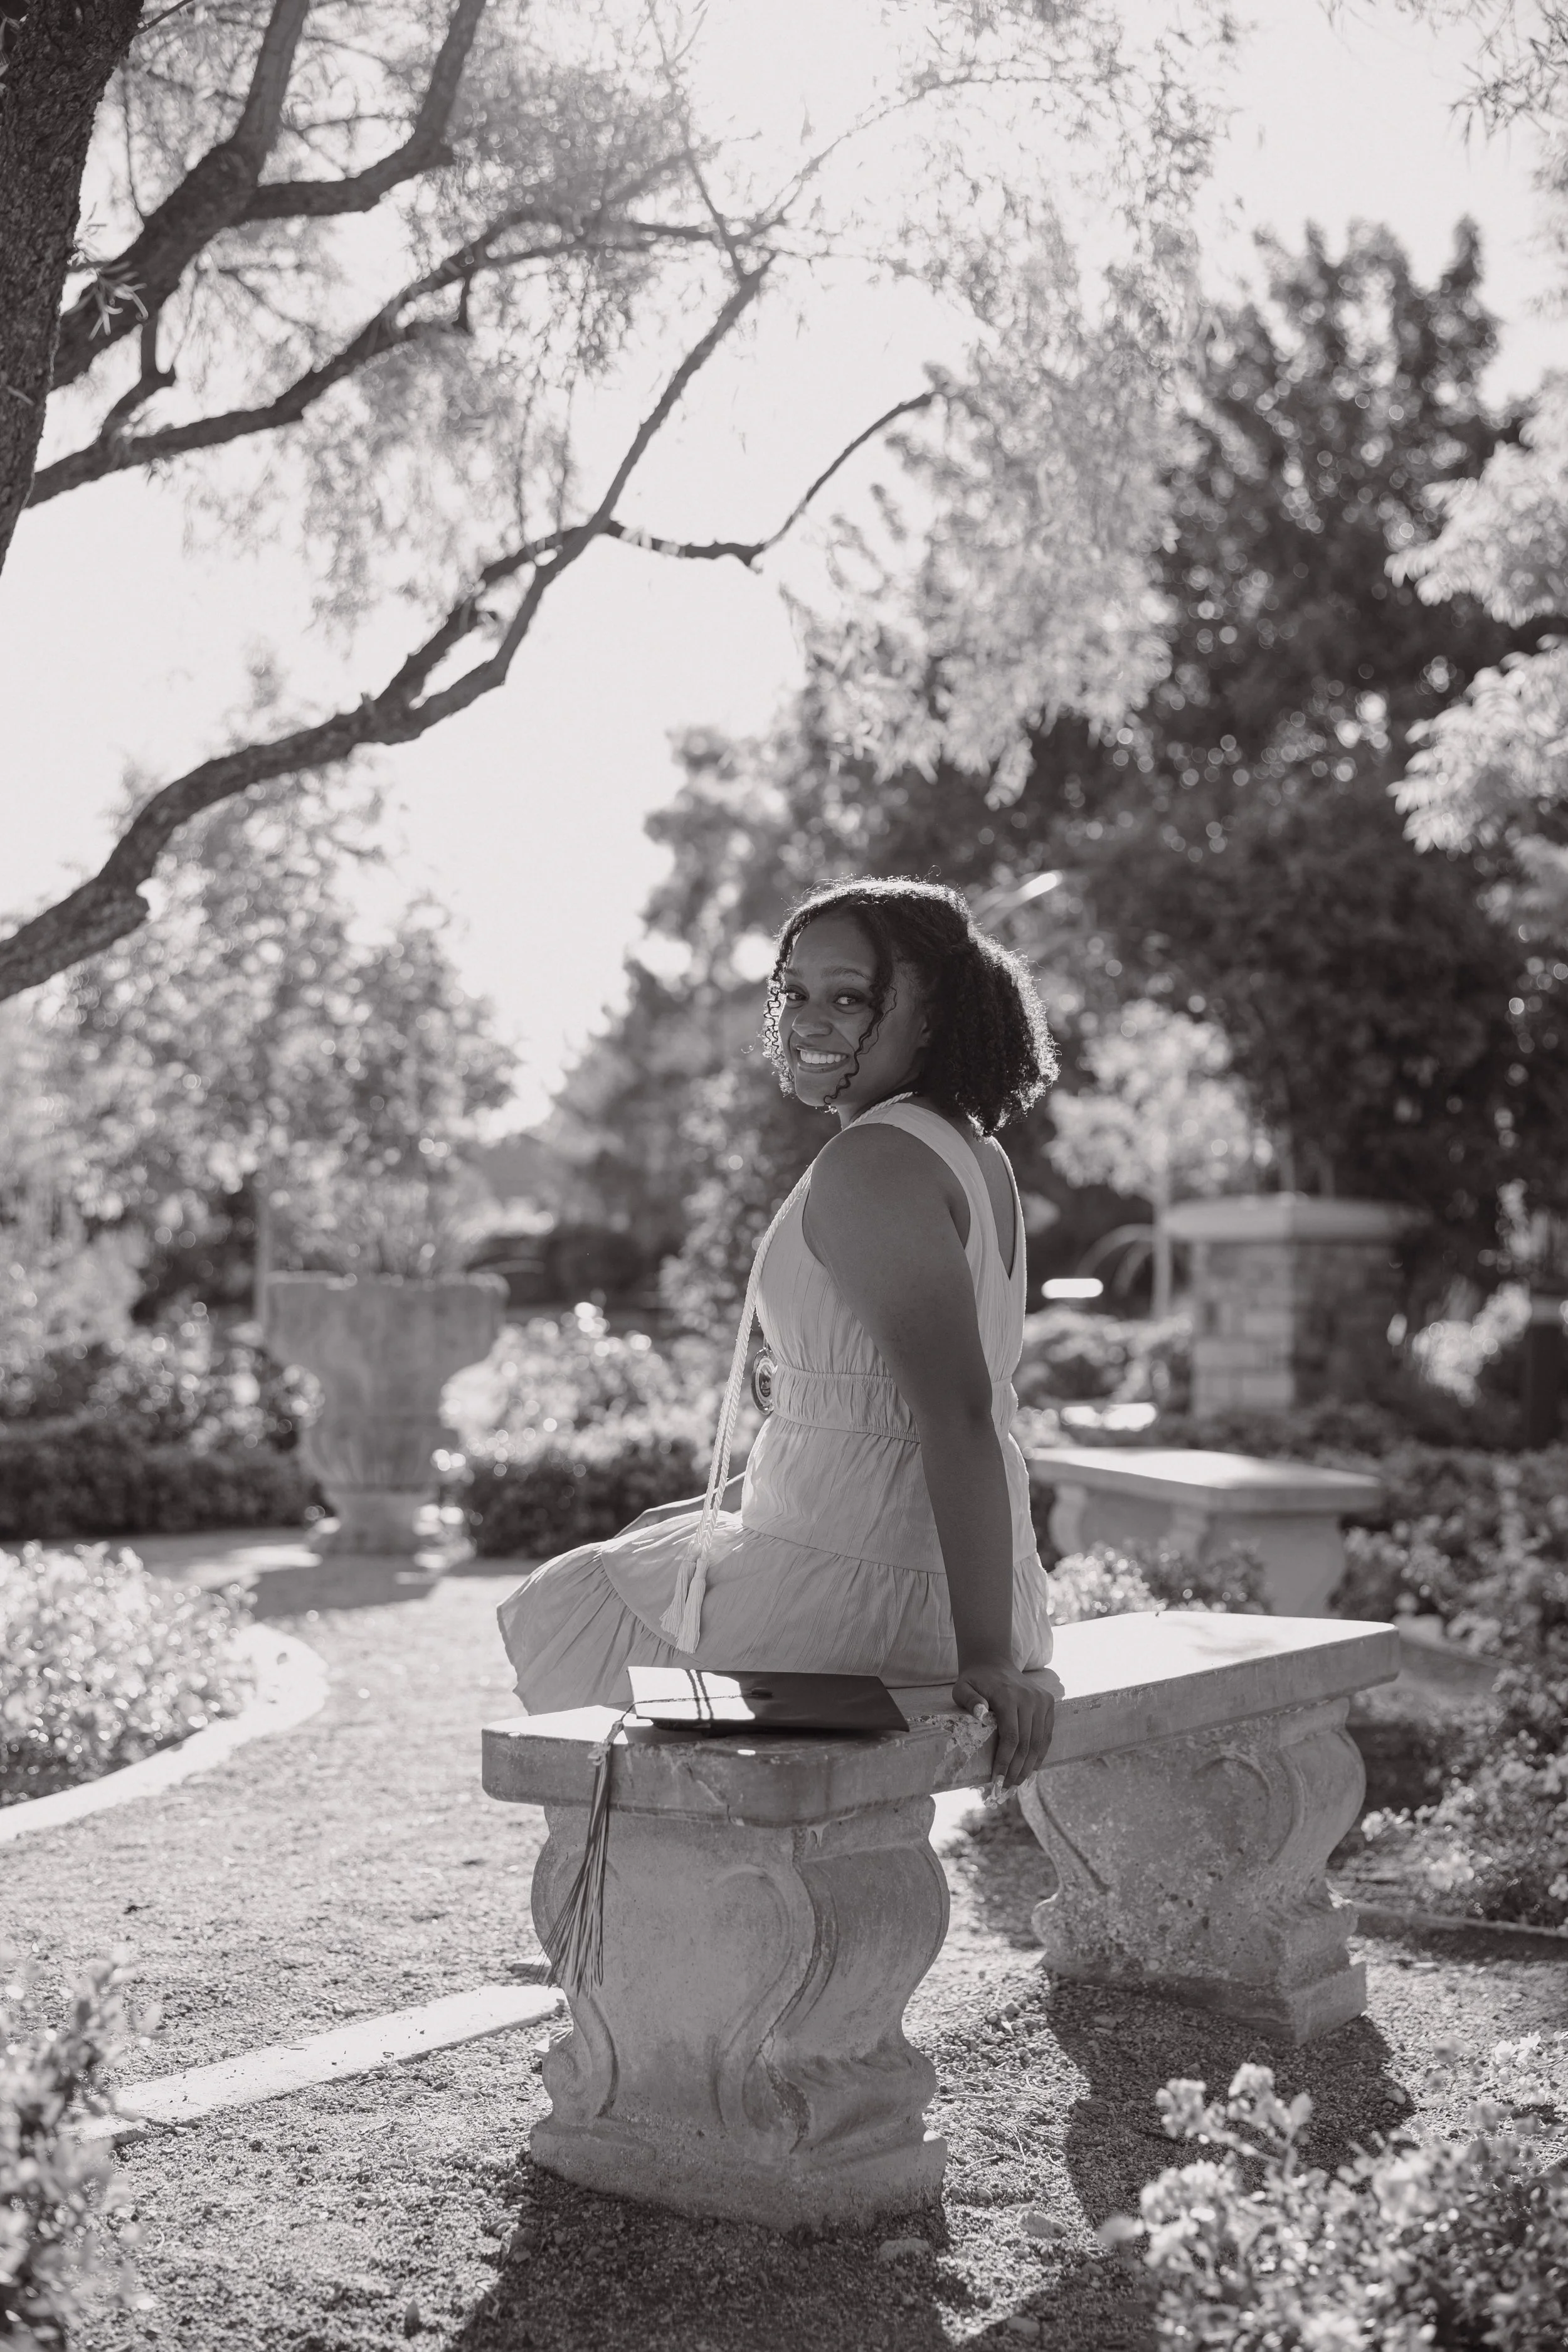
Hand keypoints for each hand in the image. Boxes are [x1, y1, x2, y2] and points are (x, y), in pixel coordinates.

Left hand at [952, 1659, 1054, 1788]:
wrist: (993, 1661)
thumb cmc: (974, 1680)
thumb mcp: (962, 1687)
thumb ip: (969, 1699)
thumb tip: (981, 1714)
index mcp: (1009, 1696)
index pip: (1011, 1737)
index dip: (1005, 1762)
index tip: (996, 1781)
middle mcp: (1030, 1699)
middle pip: (1027, 1744)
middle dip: (1017, 1770)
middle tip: (1006, 1788)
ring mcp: (1042, 1701)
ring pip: (1039, 1742)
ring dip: (1029, 1767)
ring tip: (1017, 1783)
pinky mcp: (1048, 1703)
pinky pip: (1047, 1735)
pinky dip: (1040, 1754)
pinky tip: (1031, 1770)